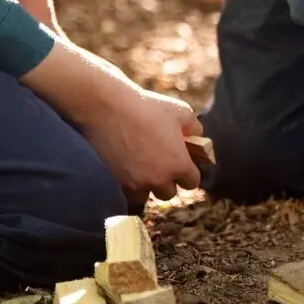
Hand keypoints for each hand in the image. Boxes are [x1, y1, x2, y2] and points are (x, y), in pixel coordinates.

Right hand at [20, 43, 201, 202]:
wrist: (107, 107)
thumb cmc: (147, 107)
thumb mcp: (182, 112)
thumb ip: (195, 129)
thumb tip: (197, 139)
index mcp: (179, 165)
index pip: (192, 182)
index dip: (188, 173)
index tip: (182, 164)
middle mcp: (158, 180)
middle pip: (168, 193)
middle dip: (166, 181)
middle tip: (159, 164)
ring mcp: (134, 184)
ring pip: (144, 196)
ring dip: (144, 186)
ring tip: (140, 168)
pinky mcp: (113, 182)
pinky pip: (124, 193)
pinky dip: (125, 184)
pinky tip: (124, 167)